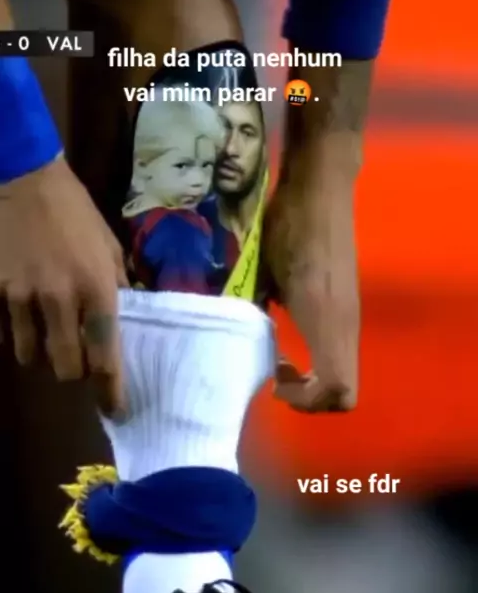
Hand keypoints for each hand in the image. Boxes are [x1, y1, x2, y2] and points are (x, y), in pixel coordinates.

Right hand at [0, 156, 127, 414]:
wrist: (22, 177)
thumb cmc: (74, 211)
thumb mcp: (108, 245)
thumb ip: (117, 286)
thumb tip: (124, 321)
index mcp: (96, 287)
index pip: (105, 356)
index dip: (110, 390)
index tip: (114, 408)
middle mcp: (59, 299)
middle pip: (65, 368)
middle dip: (73, 371)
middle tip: (76, 358)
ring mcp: (20, 296)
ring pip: (29, 356)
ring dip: (41, 353)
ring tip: (46, 333)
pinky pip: (1, 334)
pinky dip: (12, 334)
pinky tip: (18, 316)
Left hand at [261, 155, 359, 412]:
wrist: (322, 191)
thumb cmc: (289, 228)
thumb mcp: (260, 273)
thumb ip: (254, 312)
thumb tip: (240, 339)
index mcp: (325, 322)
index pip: (337, 390)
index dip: (306, 401)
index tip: (275, 380)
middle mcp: (346, 327)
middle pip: (346, 394)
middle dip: (310, 398)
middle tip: (276, 374)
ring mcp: (351, 317)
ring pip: (345, 374)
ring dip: (314, 378)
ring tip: (279, 358)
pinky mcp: (350, 306)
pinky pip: (341, 353)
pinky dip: (319, 360)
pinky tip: (291, 333)